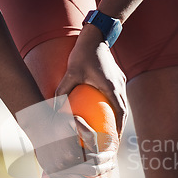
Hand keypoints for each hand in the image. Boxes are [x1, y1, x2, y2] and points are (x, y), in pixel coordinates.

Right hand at [16, 97, 116, 177]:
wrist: (38, 125)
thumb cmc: (58, 121)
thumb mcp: (75, 121)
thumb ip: (88, 134)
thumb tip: (99, 149)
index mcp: (72, 153)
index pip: (96, 160)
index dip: (106, 158)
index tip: (111, 154)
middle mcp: (65, 165)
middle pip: (92, 172)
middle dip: (105, 169)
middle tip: (112, 166)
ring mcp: (58, 172)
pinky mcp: (52, 174)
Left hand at [55, 24, 127, 138]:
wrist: (96, 36)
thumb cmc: (83, 54)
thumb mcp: (71, 73)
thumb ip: (62, 90)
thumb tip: (53, 108)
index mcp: (111, 87)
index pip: (120, 113)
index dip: (118, 129)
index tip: (114, 141)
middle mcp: (119, 86)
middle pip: (124, 112)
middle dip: (120, 128)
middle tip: (112, 141)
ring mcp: (121, 81)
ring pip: (123, 104)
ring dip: (118, 118)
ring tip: (110, 131)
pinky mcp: (118, 78)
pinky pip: (119, 96)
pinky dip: (115, 107)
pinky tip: (105, 112)